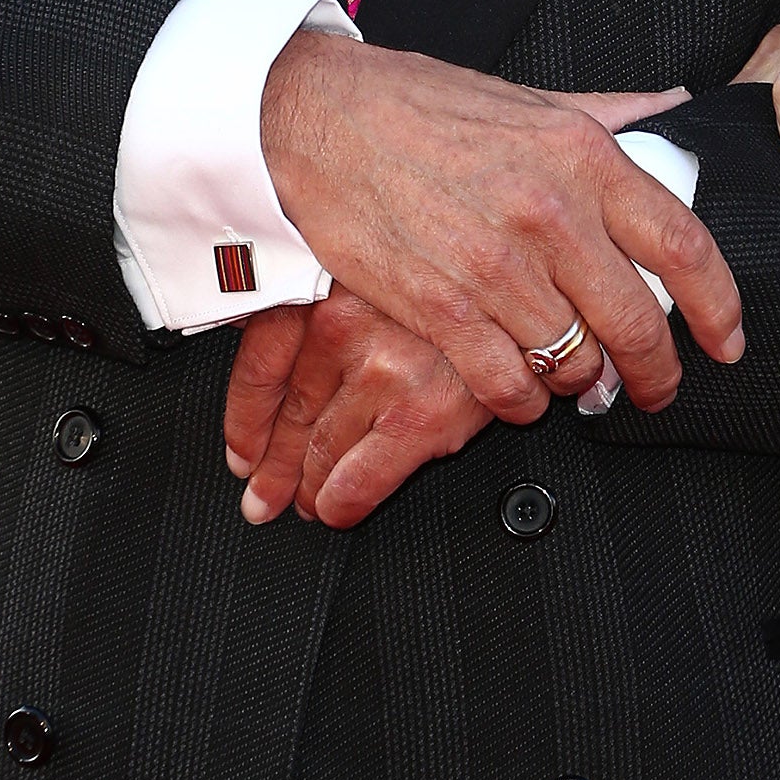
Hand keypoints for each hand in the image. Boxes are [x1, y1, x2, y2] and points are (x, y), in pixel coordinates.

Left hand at [223, 290, 491, 528]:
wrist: (537, 293)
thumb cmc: (467, 279)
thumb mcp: (388, 270)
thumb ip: (334, 300)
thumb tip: (281, 356)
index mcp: (325, 283)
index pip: (260, 362)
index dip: (245, 417)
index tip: (242, 449)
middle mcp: (343, 322)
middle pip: (288, 412)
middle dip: (271, 463)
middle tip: (263, 490)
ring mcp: (380, 369)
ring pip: (319, 449)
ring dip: (305, 486)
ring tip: (305, 501)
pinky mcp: (421, 411)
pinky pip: (357, 480)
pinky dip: (341, 503)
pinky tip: (336, 509)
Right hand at [259, 33, 742, 420]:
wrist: (312, 117)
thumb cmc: (419, 105)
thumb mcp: (532, 98)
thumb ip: (611, 112)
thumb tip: (674, 107)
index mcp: (584, 156)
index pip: (684, 244)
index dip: (719, 306)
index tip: (727, 342)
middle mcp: (551, 212)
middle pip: (637, 321)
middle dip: (657, 371)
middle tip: (656, 389)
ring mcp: (495, 265)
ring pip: (573, 361)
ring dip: (580, 384)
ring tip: (575, 382)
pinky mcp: (439, 307)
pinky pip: (505, 384)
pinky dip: (520, 400)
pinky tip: (519, 390)